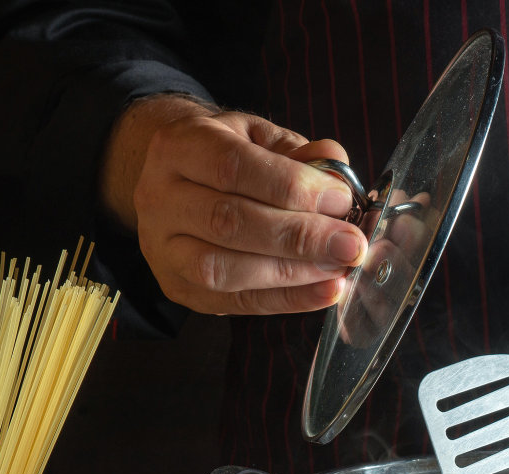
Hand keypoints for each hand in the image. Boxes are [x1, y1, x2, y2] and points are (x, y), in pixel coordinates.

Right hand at [103, 96, 369, 314]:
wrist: (176, 180)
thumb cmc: (227, 156)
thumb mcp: (259, 137)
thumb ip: (297, 151)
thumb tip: (334, 160)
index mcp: (178, 146)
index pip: (233, 167)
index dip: (293, 187)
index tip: (340, 199)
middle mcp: (159, 197)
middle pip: (229, 221)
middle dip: (300, 236)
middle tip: (350, 243)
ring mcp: (163, 247)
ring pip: (224, 268)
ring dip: (292, 273)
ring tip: (339, 268)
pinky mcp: (178, 286)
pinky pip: (234, 302)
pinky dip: (286, 300)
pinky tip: (324, 292)